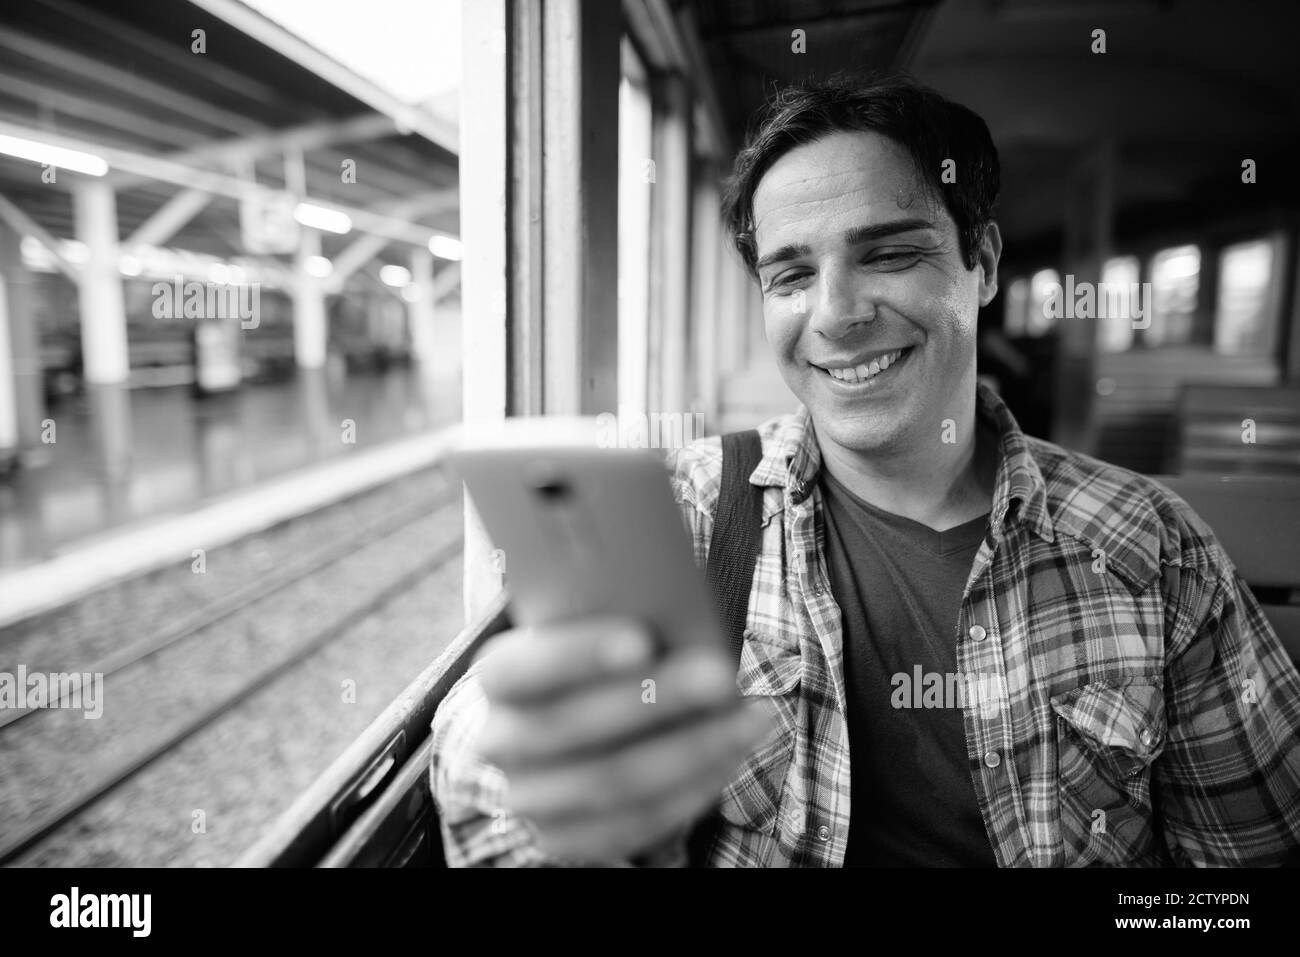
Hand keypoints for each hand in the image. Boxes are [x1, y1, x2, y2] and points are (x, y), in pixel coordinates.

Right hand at [476, 616, 774, 860]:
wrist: (554, 731)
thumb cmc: (591, 663)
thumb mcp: (586, 630)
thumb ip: (618, 616)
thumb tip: (686, 612)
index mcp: (497, 676)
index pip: (521, 668)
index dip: (578, 655)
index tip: (642, 639)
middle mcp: (501, 741)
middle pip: (575, 728)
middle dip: (658, 700)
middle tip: (720, 674)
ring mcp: (529, 798)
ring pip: (614, 781)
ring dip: (693, 748)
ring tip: (748, 717)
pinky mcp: (563, 838)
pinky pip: (637, 822)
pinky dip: (693, 789)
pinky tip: (730, 754)